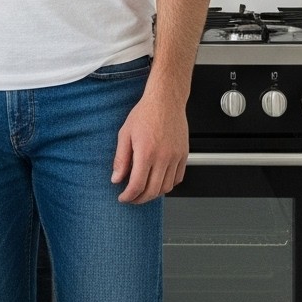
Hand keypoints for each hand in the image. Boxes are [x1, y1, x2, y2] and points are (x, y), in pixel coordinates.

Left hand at [112, 84, 188, 203]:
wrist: (165, 102)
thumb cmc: (145, 114)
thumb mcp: (124, 135)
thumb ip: (120, 160)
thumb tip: (116, 178)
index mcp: (146, 153)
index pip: (137, 185)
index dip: (129, 196)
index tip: (123, 198)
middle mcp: (164, 157)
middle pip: (153, 191)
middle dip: (140, 199)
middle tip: (131, 198)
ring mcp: (176, 157)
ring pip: (167, 187)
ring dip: (154, 194)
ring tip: (143, 191)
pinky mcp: (184, 155)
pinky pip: (178, 178)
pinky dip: (168, 185)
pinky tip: (158, 182)